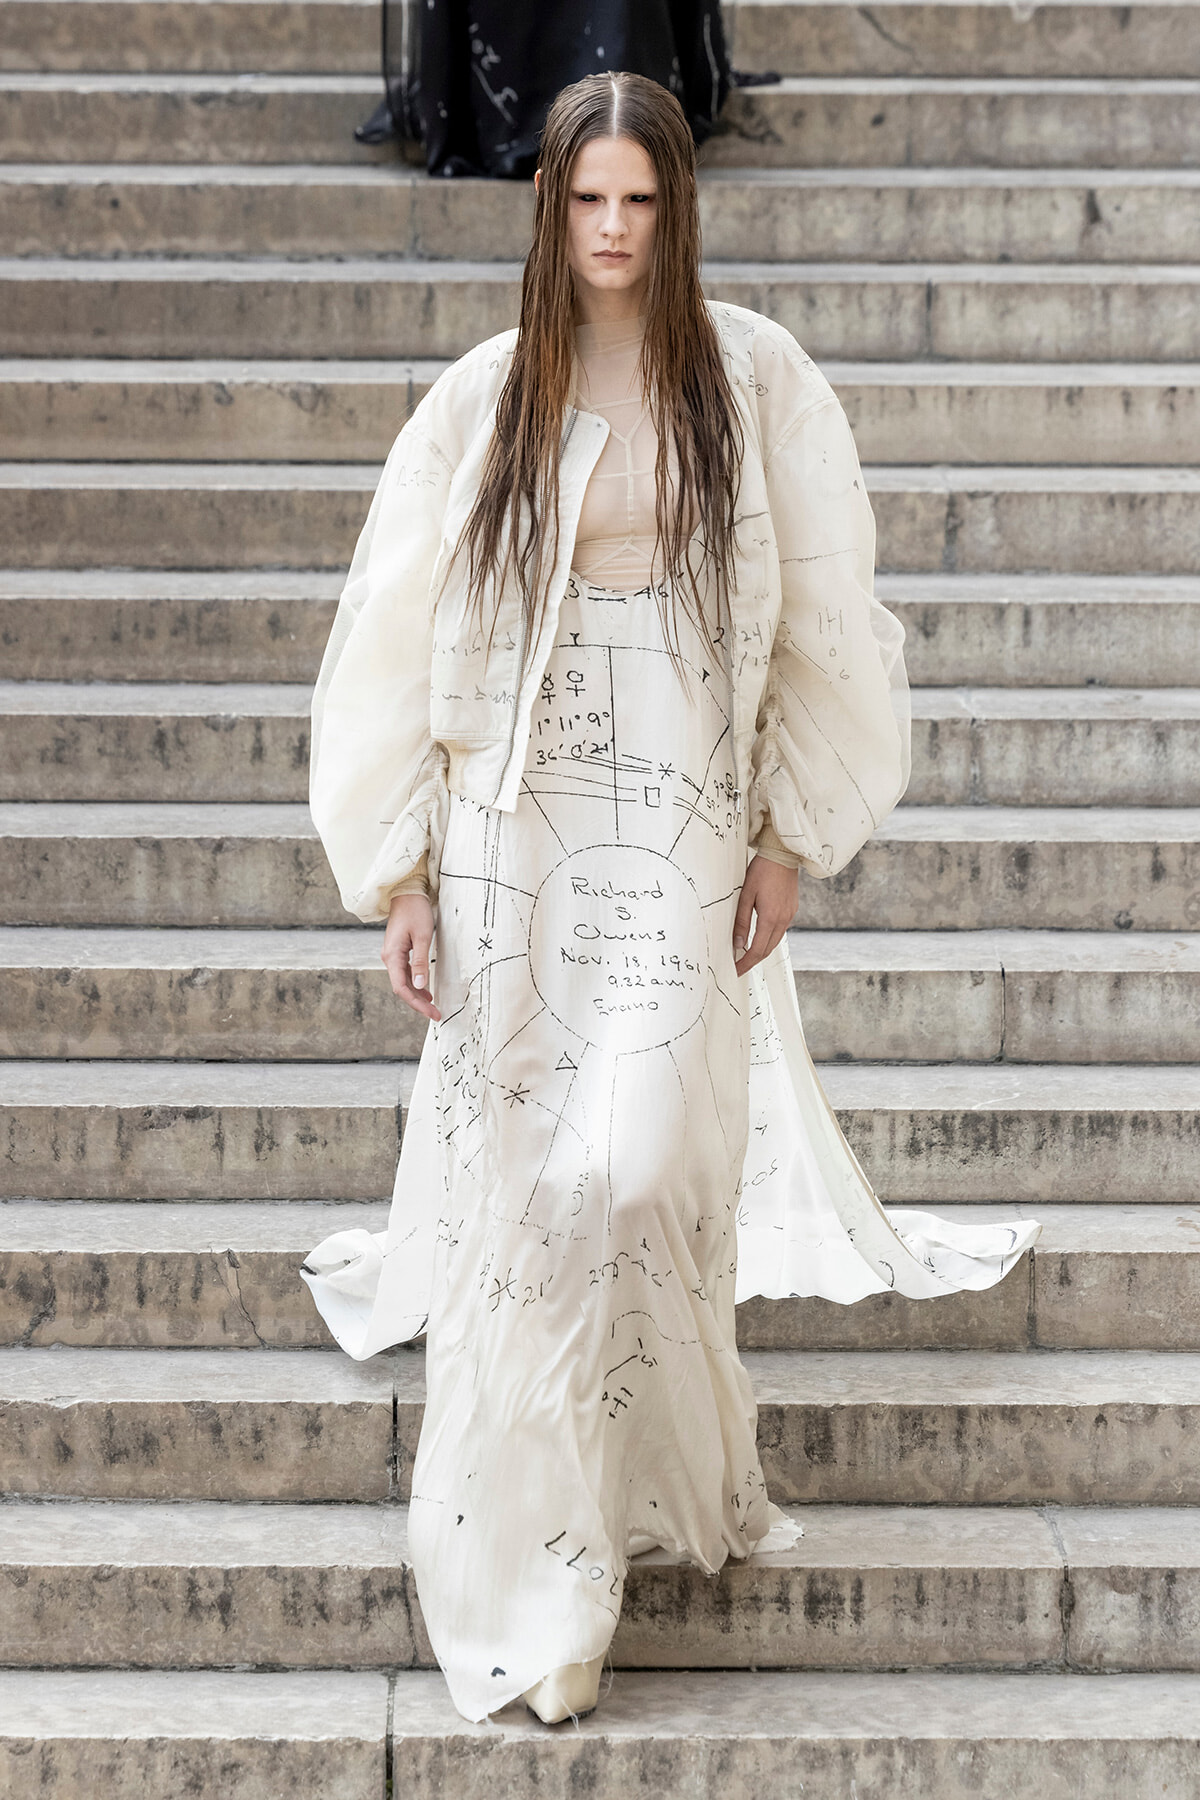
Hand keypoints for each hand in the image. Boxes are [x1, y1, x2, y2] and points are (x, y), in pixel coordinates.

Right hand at [382, 893, 440, 1020]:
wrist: (407, 892)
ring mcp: (393, 955)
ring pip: (404, 982)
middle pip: (402, 988)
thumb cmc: (415, 911)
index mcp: (392, 956)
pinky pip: (405, 973)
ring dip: (417, 994)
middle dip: (418, 1003)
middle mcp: (389, 958)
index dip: (416, 1004)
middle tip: (436, 1014)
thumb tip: (420, 987)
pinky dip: (416, 983)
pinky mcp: (398, 951)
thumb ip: (420, 962)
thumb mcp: (422, 937)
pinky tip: (425, 990)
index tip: (432, 1013)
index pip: (402, 988)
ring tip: (432, 1006)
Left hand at [733, 856, 797, 977]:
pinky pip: (780, 931)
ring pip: (775, 941)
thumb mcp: (745, 895)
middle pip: (767, 949)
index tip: (735, 970)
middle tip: (739, 966)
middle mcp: (783, 920)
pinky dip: (769, 939)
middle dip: (753, 960)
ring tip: (746, 955)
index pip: (757, 950)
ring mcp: (789, 915)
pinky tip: (759, 937)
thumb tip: (737, 944)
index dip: (746, 963)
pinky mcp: (791, 910)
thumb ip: (741, 921)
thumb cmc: (761, 871)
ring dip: (761, 950)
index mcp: (770, 918)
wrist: (782, 855)